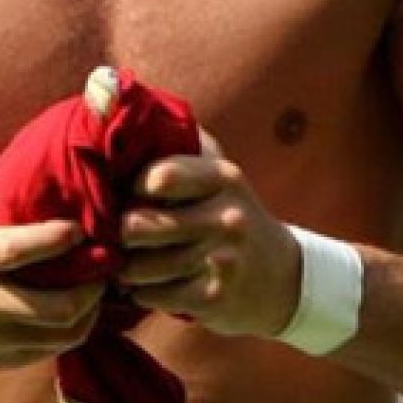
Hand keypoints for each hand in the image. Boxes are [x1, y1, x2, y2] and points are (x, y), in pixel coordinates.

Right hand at [0, 176, 104, 368]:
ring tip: (100, 288)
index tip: (83, 228)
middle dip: (91, 289)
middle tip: (108, 265)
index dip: (54, 241)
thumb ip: (9, 185)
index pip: (16, 250)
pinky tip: (81, 310)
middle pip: (50, 308)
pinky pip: (49, 351)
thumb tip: (57, 153)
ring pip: (58, 336)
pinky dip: (72, 331)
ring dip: (90, 312)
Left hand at [117, 131, 301, 337]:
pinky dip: (142, 291)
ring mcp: (221, 259)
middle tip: (121, 234)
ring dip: (126, 267)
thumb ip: (180, 143)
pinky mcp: (213, 298)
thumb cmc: (230, 214)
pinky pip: (151, 294)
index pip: (158, 177)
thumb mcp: (218, 174)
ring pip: (139, 266)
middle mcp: (226, 217)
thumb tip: (121, 103)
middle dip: (120, 232)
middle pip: (137, 225)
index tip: (131, 195)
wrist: (282, 276)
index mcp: (223, 178)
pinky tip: (152, 283)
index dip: (132, 187)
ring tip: (132, 261)